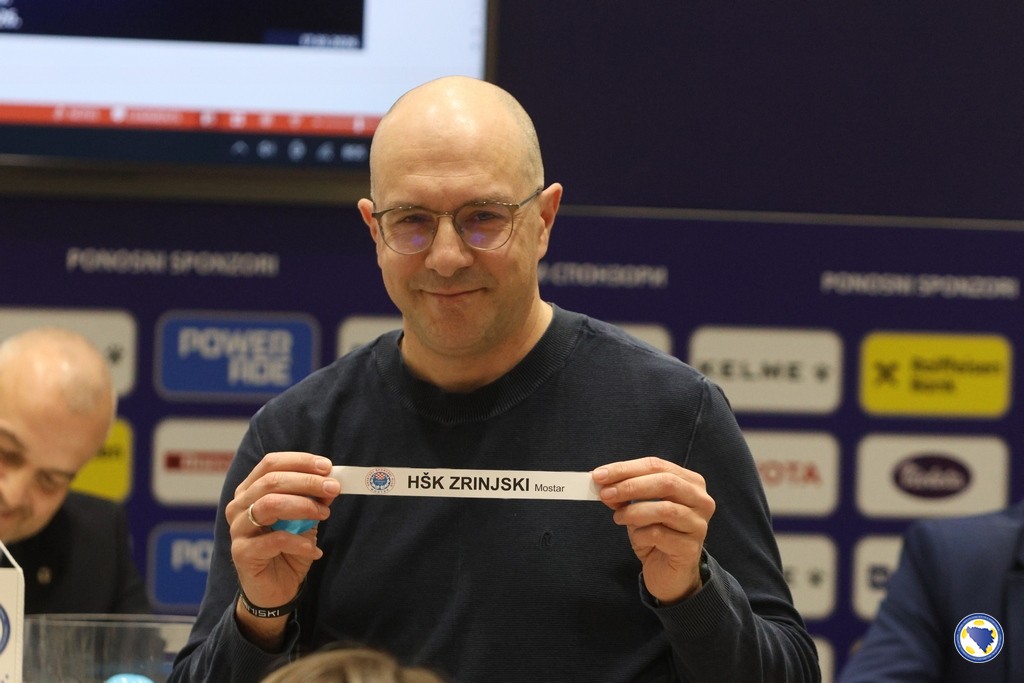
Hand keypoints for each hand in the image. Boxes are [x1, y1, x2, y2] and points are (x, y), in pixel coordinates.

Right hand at [226, 452, 340, 644]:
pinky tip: (314, 549)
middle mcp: (239, 506)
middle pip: (271, 481)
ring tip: (323, 515)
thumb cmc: (288, 549)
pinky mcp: (242, 553)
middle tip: (333, 489)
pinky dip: (300, 542)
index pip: (271, 464)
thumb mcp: (304, 519)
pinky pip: (275, 540)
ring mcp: (237, 529)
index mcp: (250, 490)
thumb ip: (314, 500)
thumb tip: (331, 482)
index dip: (300, 461)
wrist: (275, 590)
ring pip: (269, 504)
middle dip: (307, 482)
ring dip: (303, 506)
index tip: (327, 467)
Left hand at [593, 456, 714, 603]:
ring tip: (618, 517)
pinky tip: (637, 538)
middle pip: (666, 482)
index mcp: (690, 482)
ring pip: (664, 509)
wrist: (668, 572)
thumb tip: (604, 482)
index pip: (657, 466)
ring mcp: (698, 525)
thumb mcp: (639, 507)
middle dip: (630, 486)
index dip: (626, 468)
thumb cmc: (655, 533)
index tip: (600, 474)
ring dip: (634, 512)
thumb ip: (626, 492)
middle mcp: (701, 501)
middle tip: (605, 493)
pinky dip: (640, 534)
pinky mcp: (690, 549)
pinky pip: (659, 535)